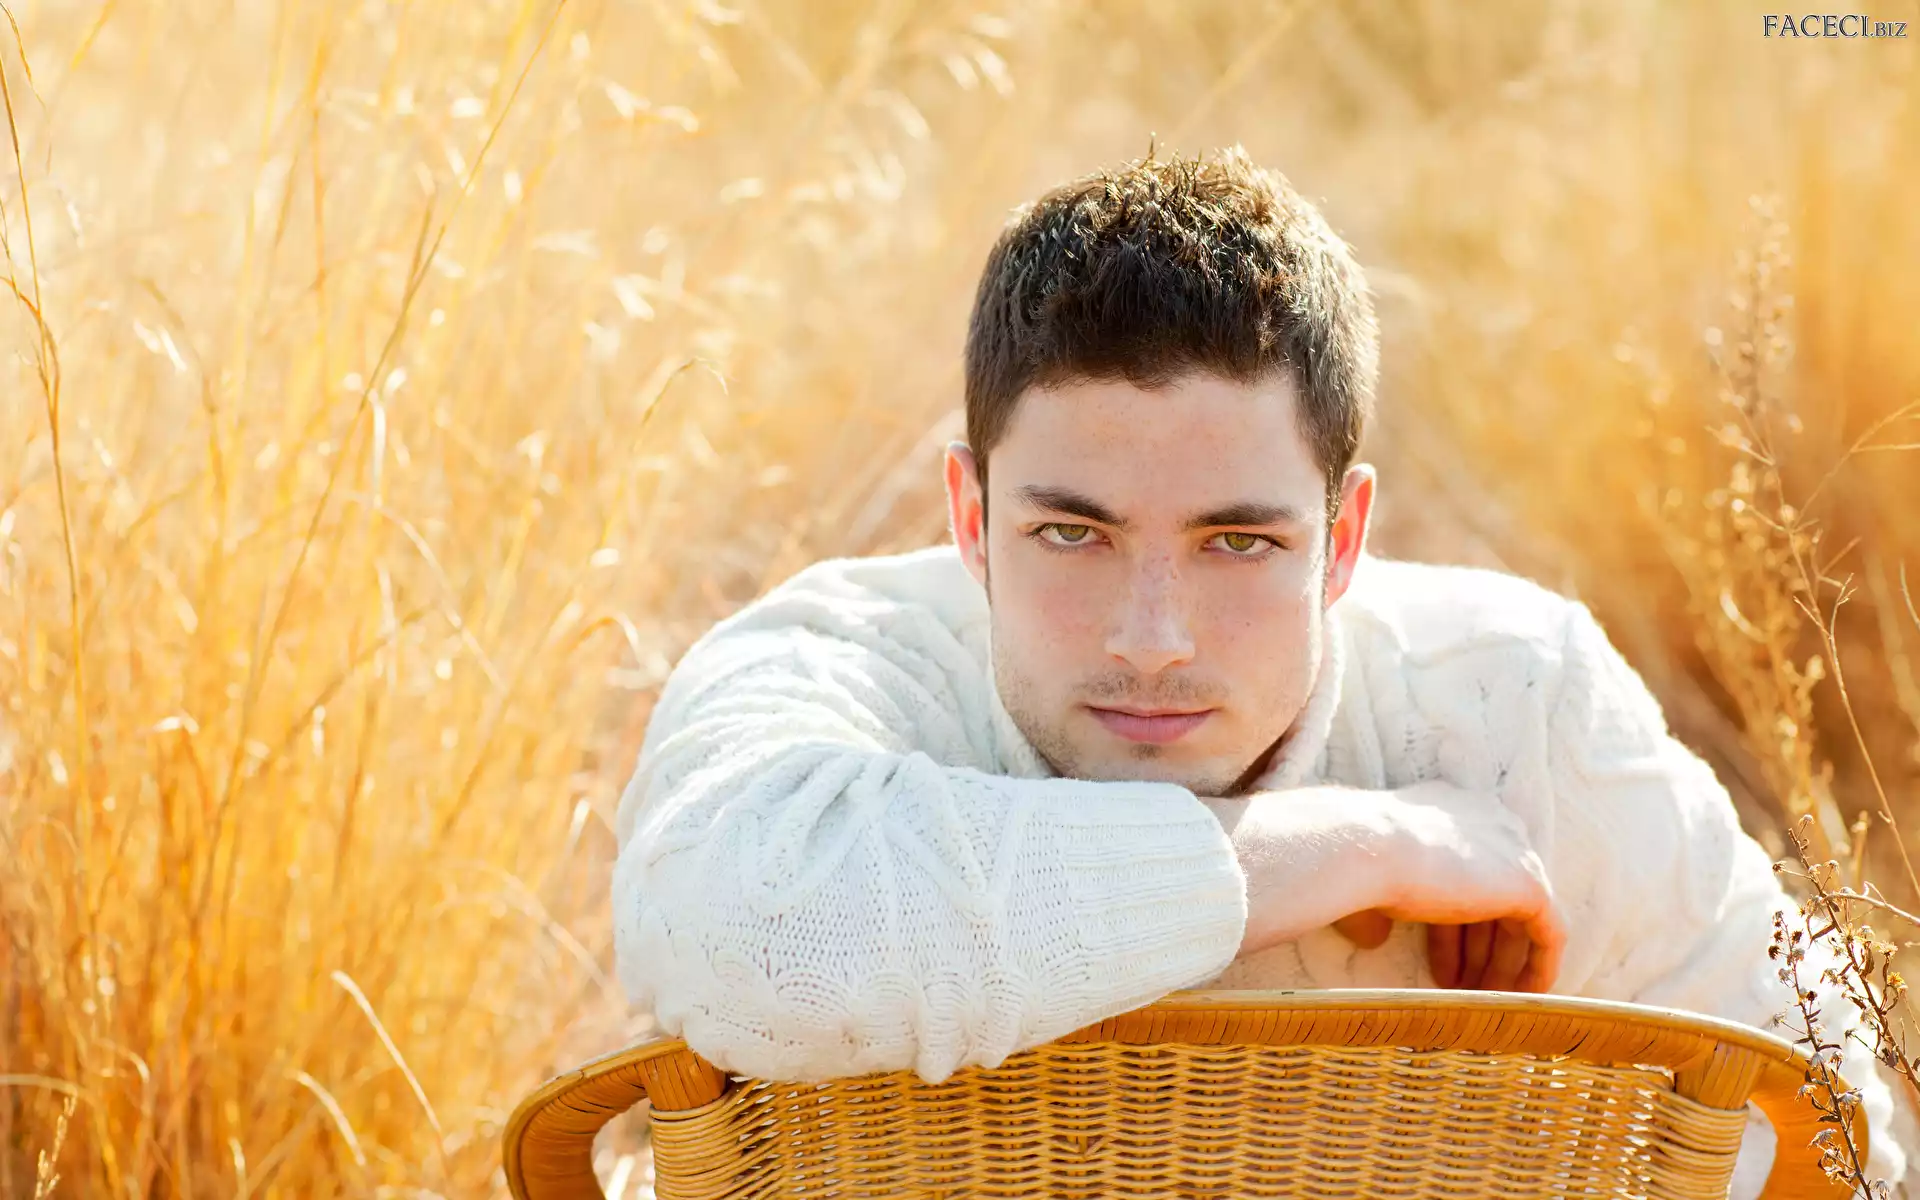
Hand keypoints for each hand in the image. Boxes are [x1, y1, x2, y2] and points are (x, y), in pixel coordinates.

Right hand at [1371, 781, 1563, 992]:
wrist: (1364, 849)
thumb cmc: (1354, 861)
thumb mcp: (1369, 881)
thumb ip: (1383, 906)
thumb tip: (1374, 936)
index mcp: (1454, 810)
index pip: (1463, 874)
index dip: (1452, 929)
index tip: (1441, 967)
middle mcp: (1490, 821)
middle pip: (1494, 896)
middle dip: (1479, 948)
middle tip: (1464, 988)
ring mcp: (1515, 850)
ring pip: (1520, 918)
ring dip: (1502, 964)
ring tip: (1482, 1002)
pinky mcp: (1530, 882)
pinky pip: (1548, 932)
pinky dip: (1538, 966)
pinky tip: (1520, 998)